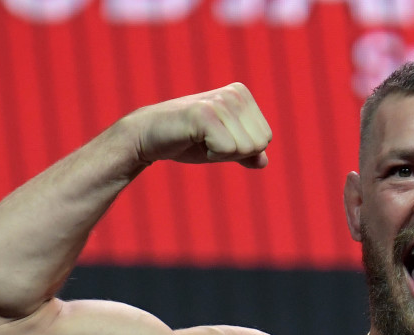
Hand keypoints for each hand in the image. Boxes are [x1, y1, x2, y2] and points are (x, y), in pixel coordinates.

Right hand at [128, 83, 272, 167]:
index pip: (265, 138)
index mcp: (242, 95)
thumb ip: (245, 153)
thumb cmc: (186, 141)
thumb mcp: (222, 147)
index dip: (241, 149)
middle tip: (208, 141)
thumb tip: (264, 162)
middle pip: (259, 143)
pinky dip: (212, 154)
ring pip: (245, 148)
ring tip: (200, 139)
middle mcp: (234, 93)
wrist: (148, 136)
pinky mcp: (205, 113)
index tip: (217, 139)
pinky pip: (228, 149)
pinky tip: (194, 140)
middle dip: (234, 153)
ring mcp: (220, 101)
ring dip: (221, 154)